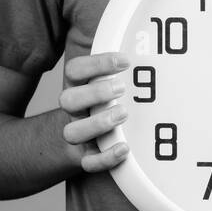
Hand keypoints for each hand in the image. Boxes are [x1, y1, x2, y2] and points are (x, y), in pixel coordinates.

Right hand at [59, 52, 131, 172]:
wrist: (61, 145)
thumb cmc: (94, 108)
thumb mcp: (96, 87)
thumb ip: (113, 72)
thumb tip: (150, 47)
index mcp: (75, 88)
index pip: (74, 71)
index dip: (97, 64)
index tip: (125, 61)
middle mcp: (71, 111)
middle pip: (68, 99)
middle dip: (95, 92)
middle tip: (121, 87)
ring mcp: (74, 135)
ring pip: (74, 132)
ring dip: (97, 123)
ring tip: (122, 114)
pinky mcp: (82, 159)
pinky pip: (88, 163)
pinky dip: (105, 158)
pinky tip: (124, 149)